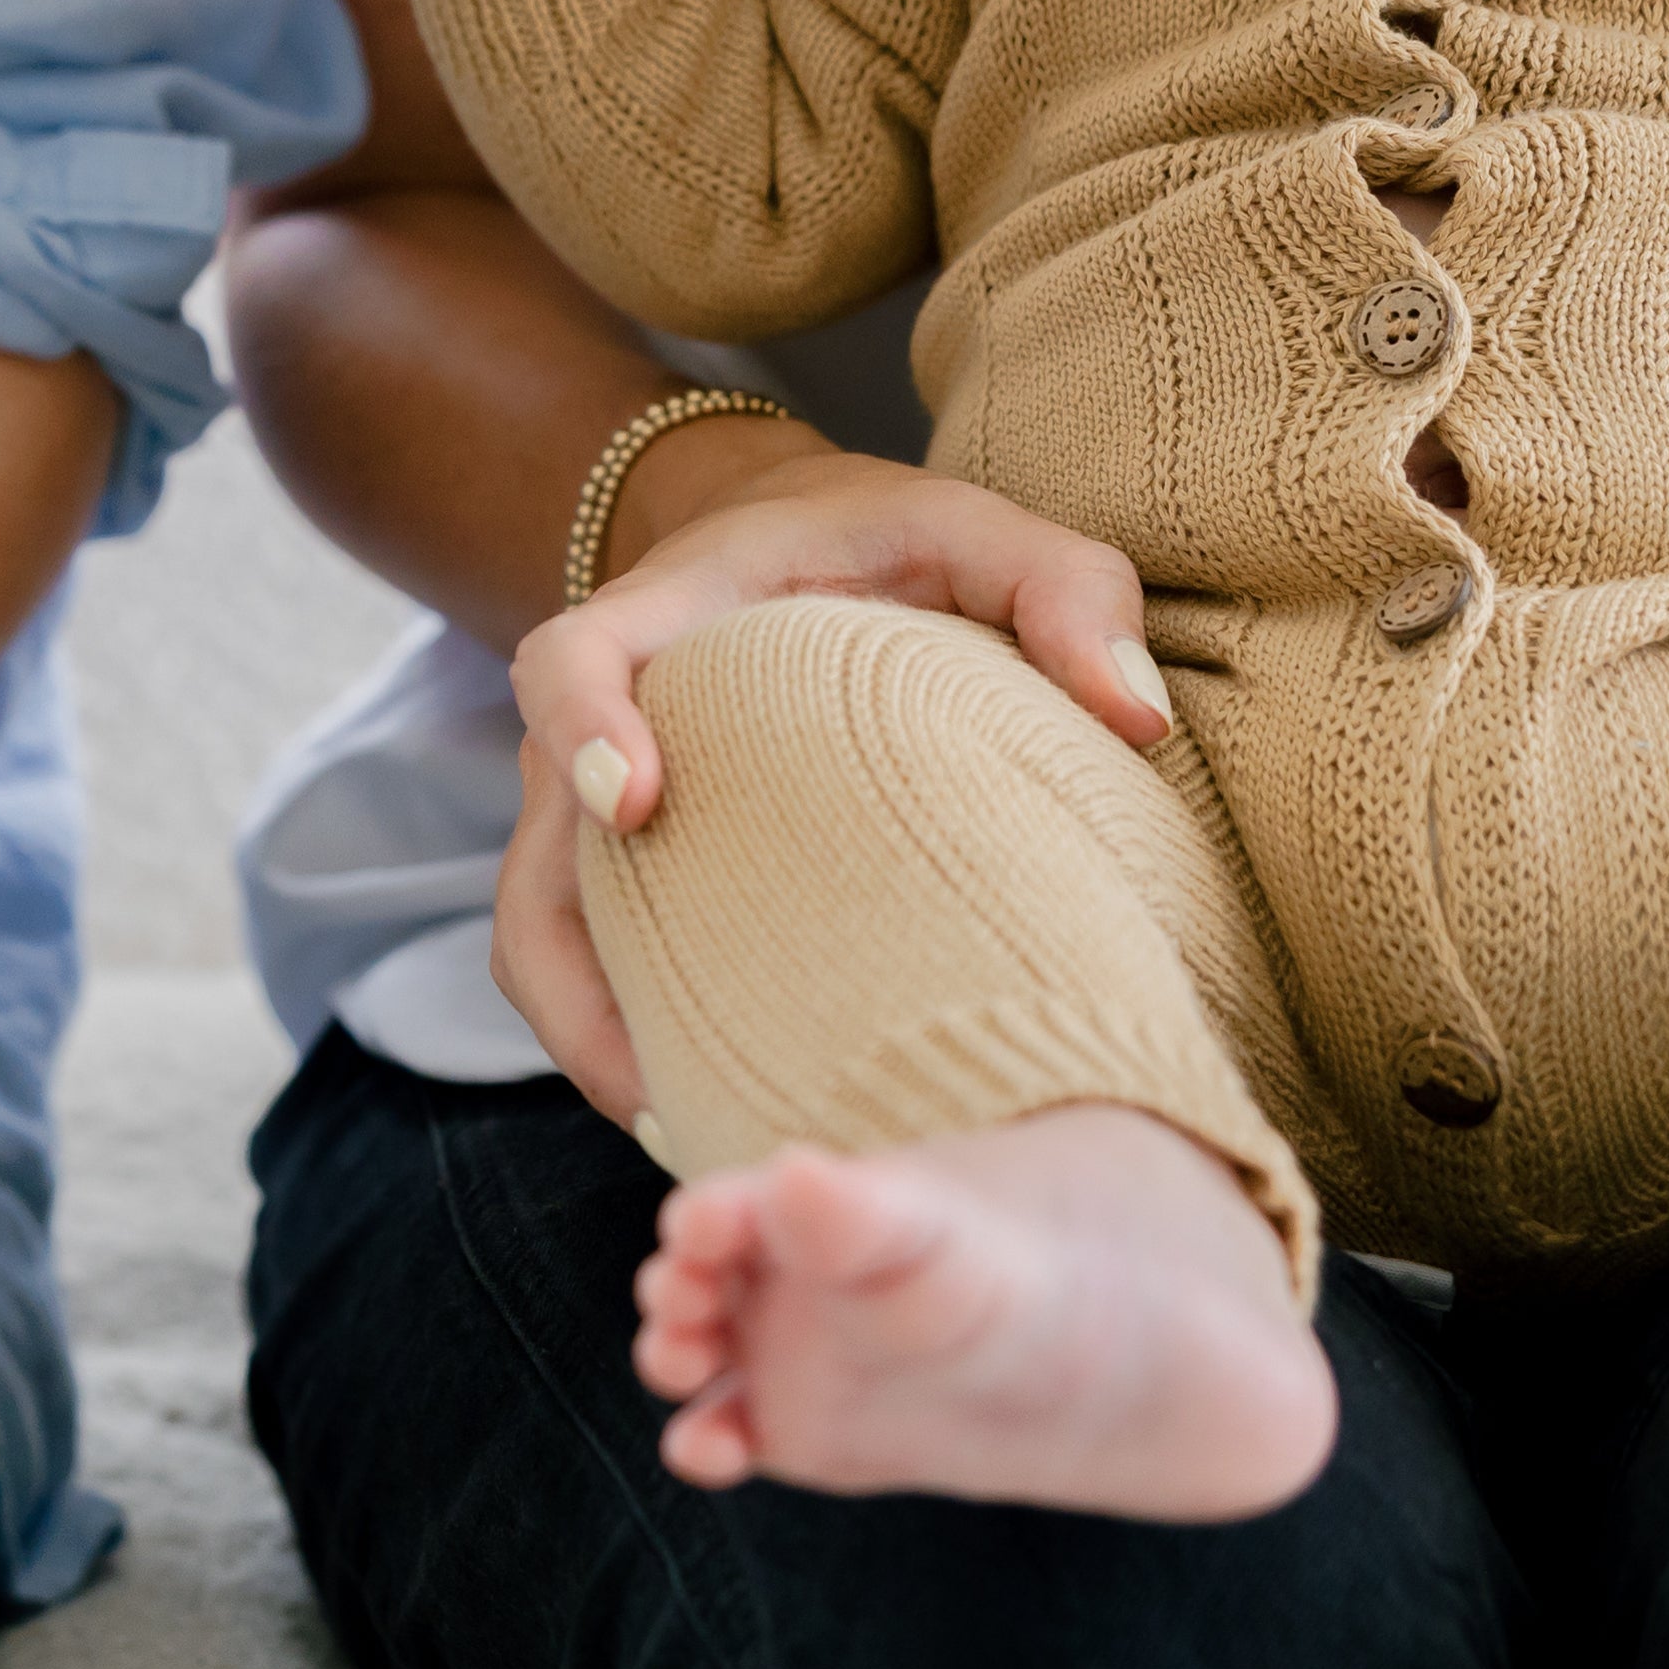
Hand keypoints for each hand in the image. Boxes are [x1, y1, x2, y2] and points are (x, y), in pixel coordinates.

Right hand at [496, 442, 1169, 1119]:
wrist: (781, 543)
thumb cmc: (883, 546)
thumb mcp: (980, 528)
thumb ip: (1066, 585)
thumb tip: (1137, 714)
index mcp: (665, 618)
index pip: (569, 661)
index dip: (581, 726)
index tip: (635, 803)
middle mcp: (597, 729)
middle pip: (532, 861)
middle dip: (578, 981)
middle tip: (665, 1087)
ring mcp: (588, 814)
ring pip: (540, 944)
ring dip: (594, 1046)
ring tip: (692, 1139)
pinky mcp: (617, 880)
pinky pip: (585, 974)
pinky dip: (623, 1048)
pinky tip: (710, 1114)